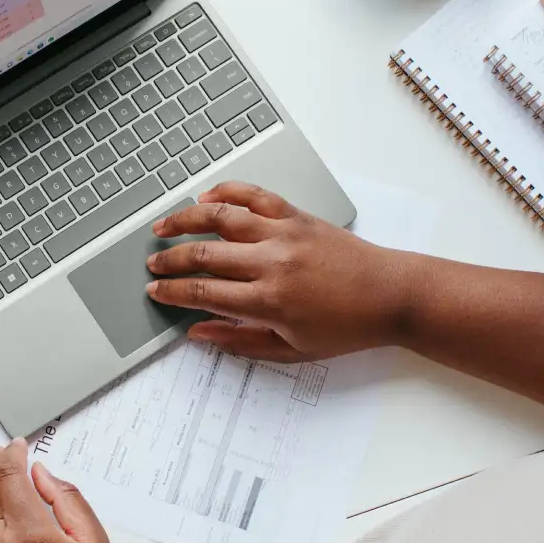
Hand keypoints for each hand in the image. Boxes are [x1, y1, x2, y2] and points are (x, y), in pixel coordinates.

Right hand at [145, 181, 417, 360]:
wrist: (391, 295)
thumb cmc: (347, 327)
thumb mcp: (292, 350)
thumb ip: (240, 341)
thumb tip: (199, 332)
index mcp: (269, 301)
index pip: (203, 292)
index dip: (172, 292)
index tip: (155, 291)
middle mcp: (272, 262)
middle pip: (204, 254)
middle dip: (170, 259)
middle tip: (152, 264)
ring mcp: (283, 233)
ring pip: (220, 218)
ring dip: (185, 219)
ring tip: (163, 226)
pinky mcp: (297, 216)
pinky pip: (254, 196)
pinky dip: (227, 192)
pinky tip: (206, 198)